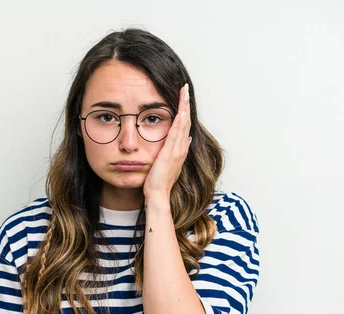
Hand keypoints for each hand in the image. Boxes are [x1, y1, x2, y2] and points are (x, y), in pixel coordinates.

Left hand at [143, 83, 191, 202]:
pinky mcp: (170, 154)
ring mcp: (177, 151)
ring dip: (183, 107)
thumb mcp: (166, 162)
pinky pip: (176, 134)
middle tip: (185, 88)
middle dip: (185, 103)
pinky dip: (179, 121)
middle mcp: (181, 148)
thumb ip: (174, 150)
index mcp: (180, 149)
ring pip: (182, 124)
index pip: (183, 125)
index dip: (184, 110)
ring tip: (183, 92)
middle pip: (185, 121)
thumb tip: (183, 138)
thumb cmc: (158, 181)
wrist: (158, 195)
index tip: (183, 97)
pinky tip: (180, 111)